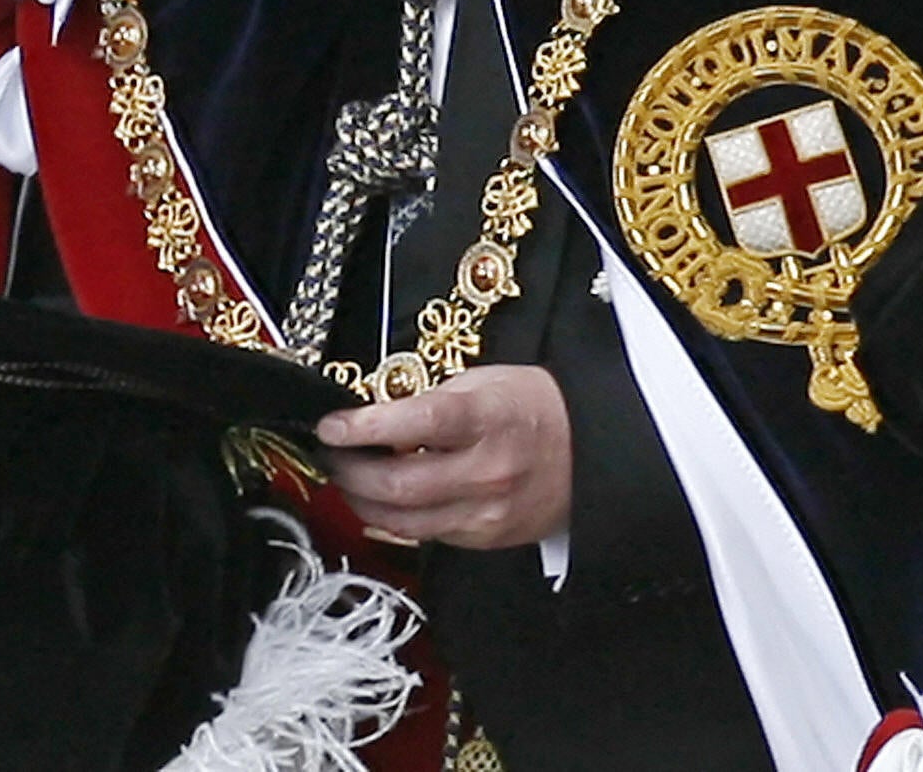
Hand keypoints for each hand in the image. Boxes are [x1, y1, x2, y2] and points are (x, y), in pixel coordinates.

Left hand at [314, 364, 571, 549]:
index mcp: (486, 420)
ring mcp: (487, 512)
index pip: (415, 424)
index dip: (364, 426)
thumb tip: (368, 416)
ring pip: (402, 520)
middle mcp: (487, 471)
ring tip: (344, 476)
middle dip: (348, 469)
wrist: (594, 452)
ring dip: (360, 499)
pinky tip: (380, 498)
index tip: (329, 424)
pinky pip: (424, 534)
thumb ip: (426, 402)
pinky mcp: (486, 539)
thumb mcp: (481, 383)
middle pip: (398, 483)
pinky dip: (393, 517)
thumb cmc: (532, 408)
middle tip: (328, 452)